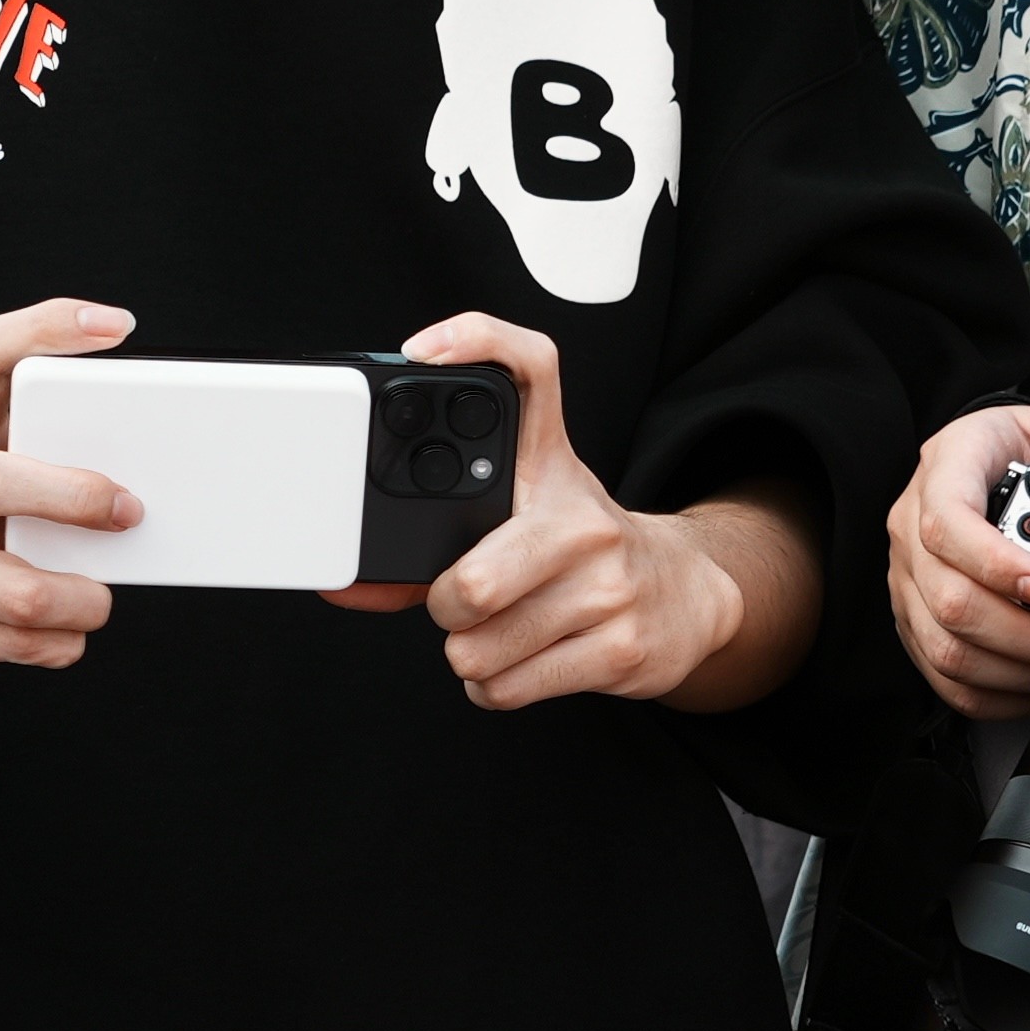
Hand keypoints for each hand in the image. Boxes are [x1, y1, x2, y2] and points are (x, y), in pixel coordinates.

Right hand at [0, 299, 137, 700]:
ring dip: (82, 601)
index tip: (114, 325)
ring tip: (93, 598)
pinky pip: (22, 645)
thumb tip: (126, 478)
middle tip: (126, 511)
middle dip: (76, 497)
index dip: (49, 329)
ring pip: (23, 591)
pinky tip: (60, 633)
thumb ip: (18, 457)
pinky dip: (62, 643)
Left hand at [337, 318, 794, 710]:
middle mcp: (583, 515)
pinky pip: (506, 689)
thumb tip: (345, 587)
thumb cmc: (579, 554)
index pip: (530, 368)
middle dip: (446, 609)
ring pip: (479, 649)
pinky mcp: (622, 648)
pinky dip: (494, 686)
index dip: (475, 341)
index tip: (421, 352)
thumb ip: (434, 540)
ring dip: (471, 654)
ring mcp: (609, 584)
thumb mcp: (522, 519)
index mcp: (551, 464)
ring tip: (504, 629)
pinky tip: (523, 658)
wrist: (685, 599)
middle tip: (466, 599)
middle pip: (470, 585)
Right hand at [886, 400, 1029, 721]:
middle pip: (952, 602)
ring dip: (1015, 667)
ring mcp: (908, 586)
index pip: (949, 526)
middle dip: (1027, 632)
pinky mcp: (914, 625)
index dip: (999, 566)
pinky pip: (944, 678)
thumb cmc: (994, 453)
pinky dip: (995, 694)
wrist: (961, 469)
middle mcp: (911, 536)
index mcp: (941, 478)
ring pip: (948, 650)